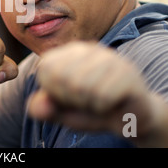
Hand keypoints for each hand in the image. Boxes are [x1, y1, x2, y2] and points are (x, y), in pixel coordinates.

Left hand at [28, 41, 155, 136]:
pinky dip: (103, 108)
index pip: (45, 68)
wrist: (131, 119)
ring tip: (100, 102)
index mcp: (70, 51)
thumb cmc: (91, 110)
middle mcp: (90, 48)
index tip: (69, 96)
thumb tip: (36, 108)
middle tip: (87, 101)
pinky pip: (102, 97)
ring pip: (81, 87)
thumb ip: (44, 109)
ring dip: (89, 104)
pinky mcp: (129, 73)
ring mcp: (111, 58)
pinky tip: (112, 104)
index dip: (53, 91)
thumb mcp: (61, 111)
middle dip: (71, 99)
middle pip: (63, 78)